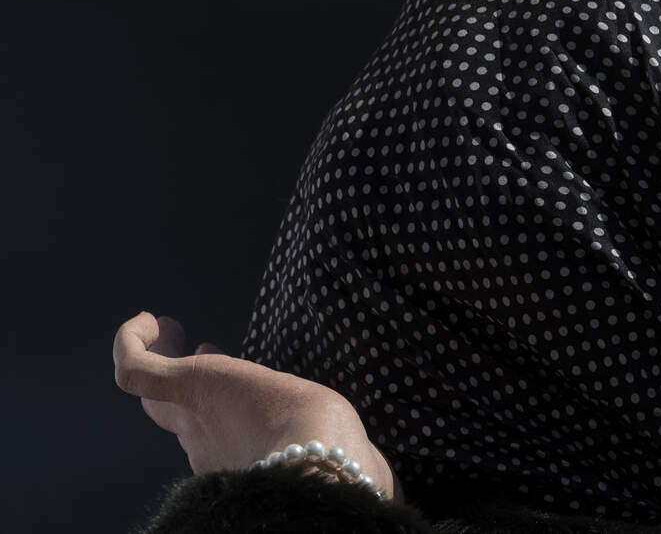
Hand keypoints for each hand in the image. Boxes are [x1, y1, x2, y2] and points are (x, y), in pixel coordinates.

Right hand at [113, 311, 396, 499]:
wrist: (321, 465)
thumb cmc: (341, 462)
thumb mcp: (344, 460)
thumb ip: (353, 465)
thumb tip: (388, 481)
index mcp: (243, 462)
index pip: (215, 433)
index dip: (214, 404)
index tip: (229, 367)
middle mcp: (210, 443)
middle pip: (173, 413)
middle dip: (178, 381)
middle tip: (197, 344)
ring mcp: (195, 417)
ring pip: (150, 389)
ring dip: (152, 355)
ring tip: (163, 324)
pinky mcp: (191, 387)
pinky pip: (135, 368)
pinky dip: (132, 343)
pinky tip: (151, 318)